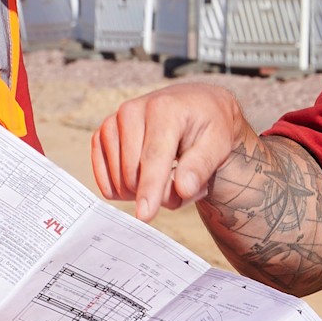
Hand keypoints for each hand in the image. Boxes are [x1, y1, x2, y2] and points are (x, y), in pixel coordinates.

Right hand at [92, 83, 255, 221]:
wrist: (195, 105)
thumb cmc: (209, 125)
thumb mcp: (218, 143)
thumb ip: (200, 167)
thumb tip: (183, 189)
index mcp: (163, 109)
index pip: (153, 157)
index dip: (150, 189)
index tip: (144, 215)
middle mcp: (132, 112)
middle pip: (133, 174)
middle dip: (158, 193)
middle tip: (186, 182)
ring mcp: (113, 122)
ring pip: (118, 180)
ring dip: (143, 191)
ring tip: (168, 174)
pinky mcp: (103, 135)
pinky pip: (104, 178)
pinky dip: (124, 188)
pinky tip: (145, 177)